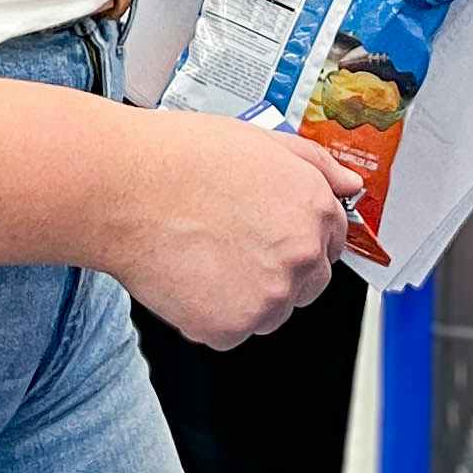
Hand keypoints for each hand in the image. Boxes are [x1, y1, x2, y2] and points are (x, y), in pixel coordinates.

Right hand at [109, 107, 360, 347]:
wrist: (123, 188)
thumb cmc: (180, 159)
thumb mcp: (260, 140)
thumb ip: (316, 164)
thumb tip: (349, 184)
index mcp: (313, 208)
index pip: (332, 241)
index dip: (300, 236)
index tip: (274, 236)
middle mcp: (300, 255)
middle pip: (307, 283)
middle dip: (277, 269)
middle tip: (231, 245)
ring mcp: (268, 297)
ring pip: (269, 312)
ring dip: (245, 295)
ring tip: (204, 255)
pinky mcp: (231, 327)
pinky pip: (230, 332)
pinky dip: (210, 315)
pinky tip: (189, 277)